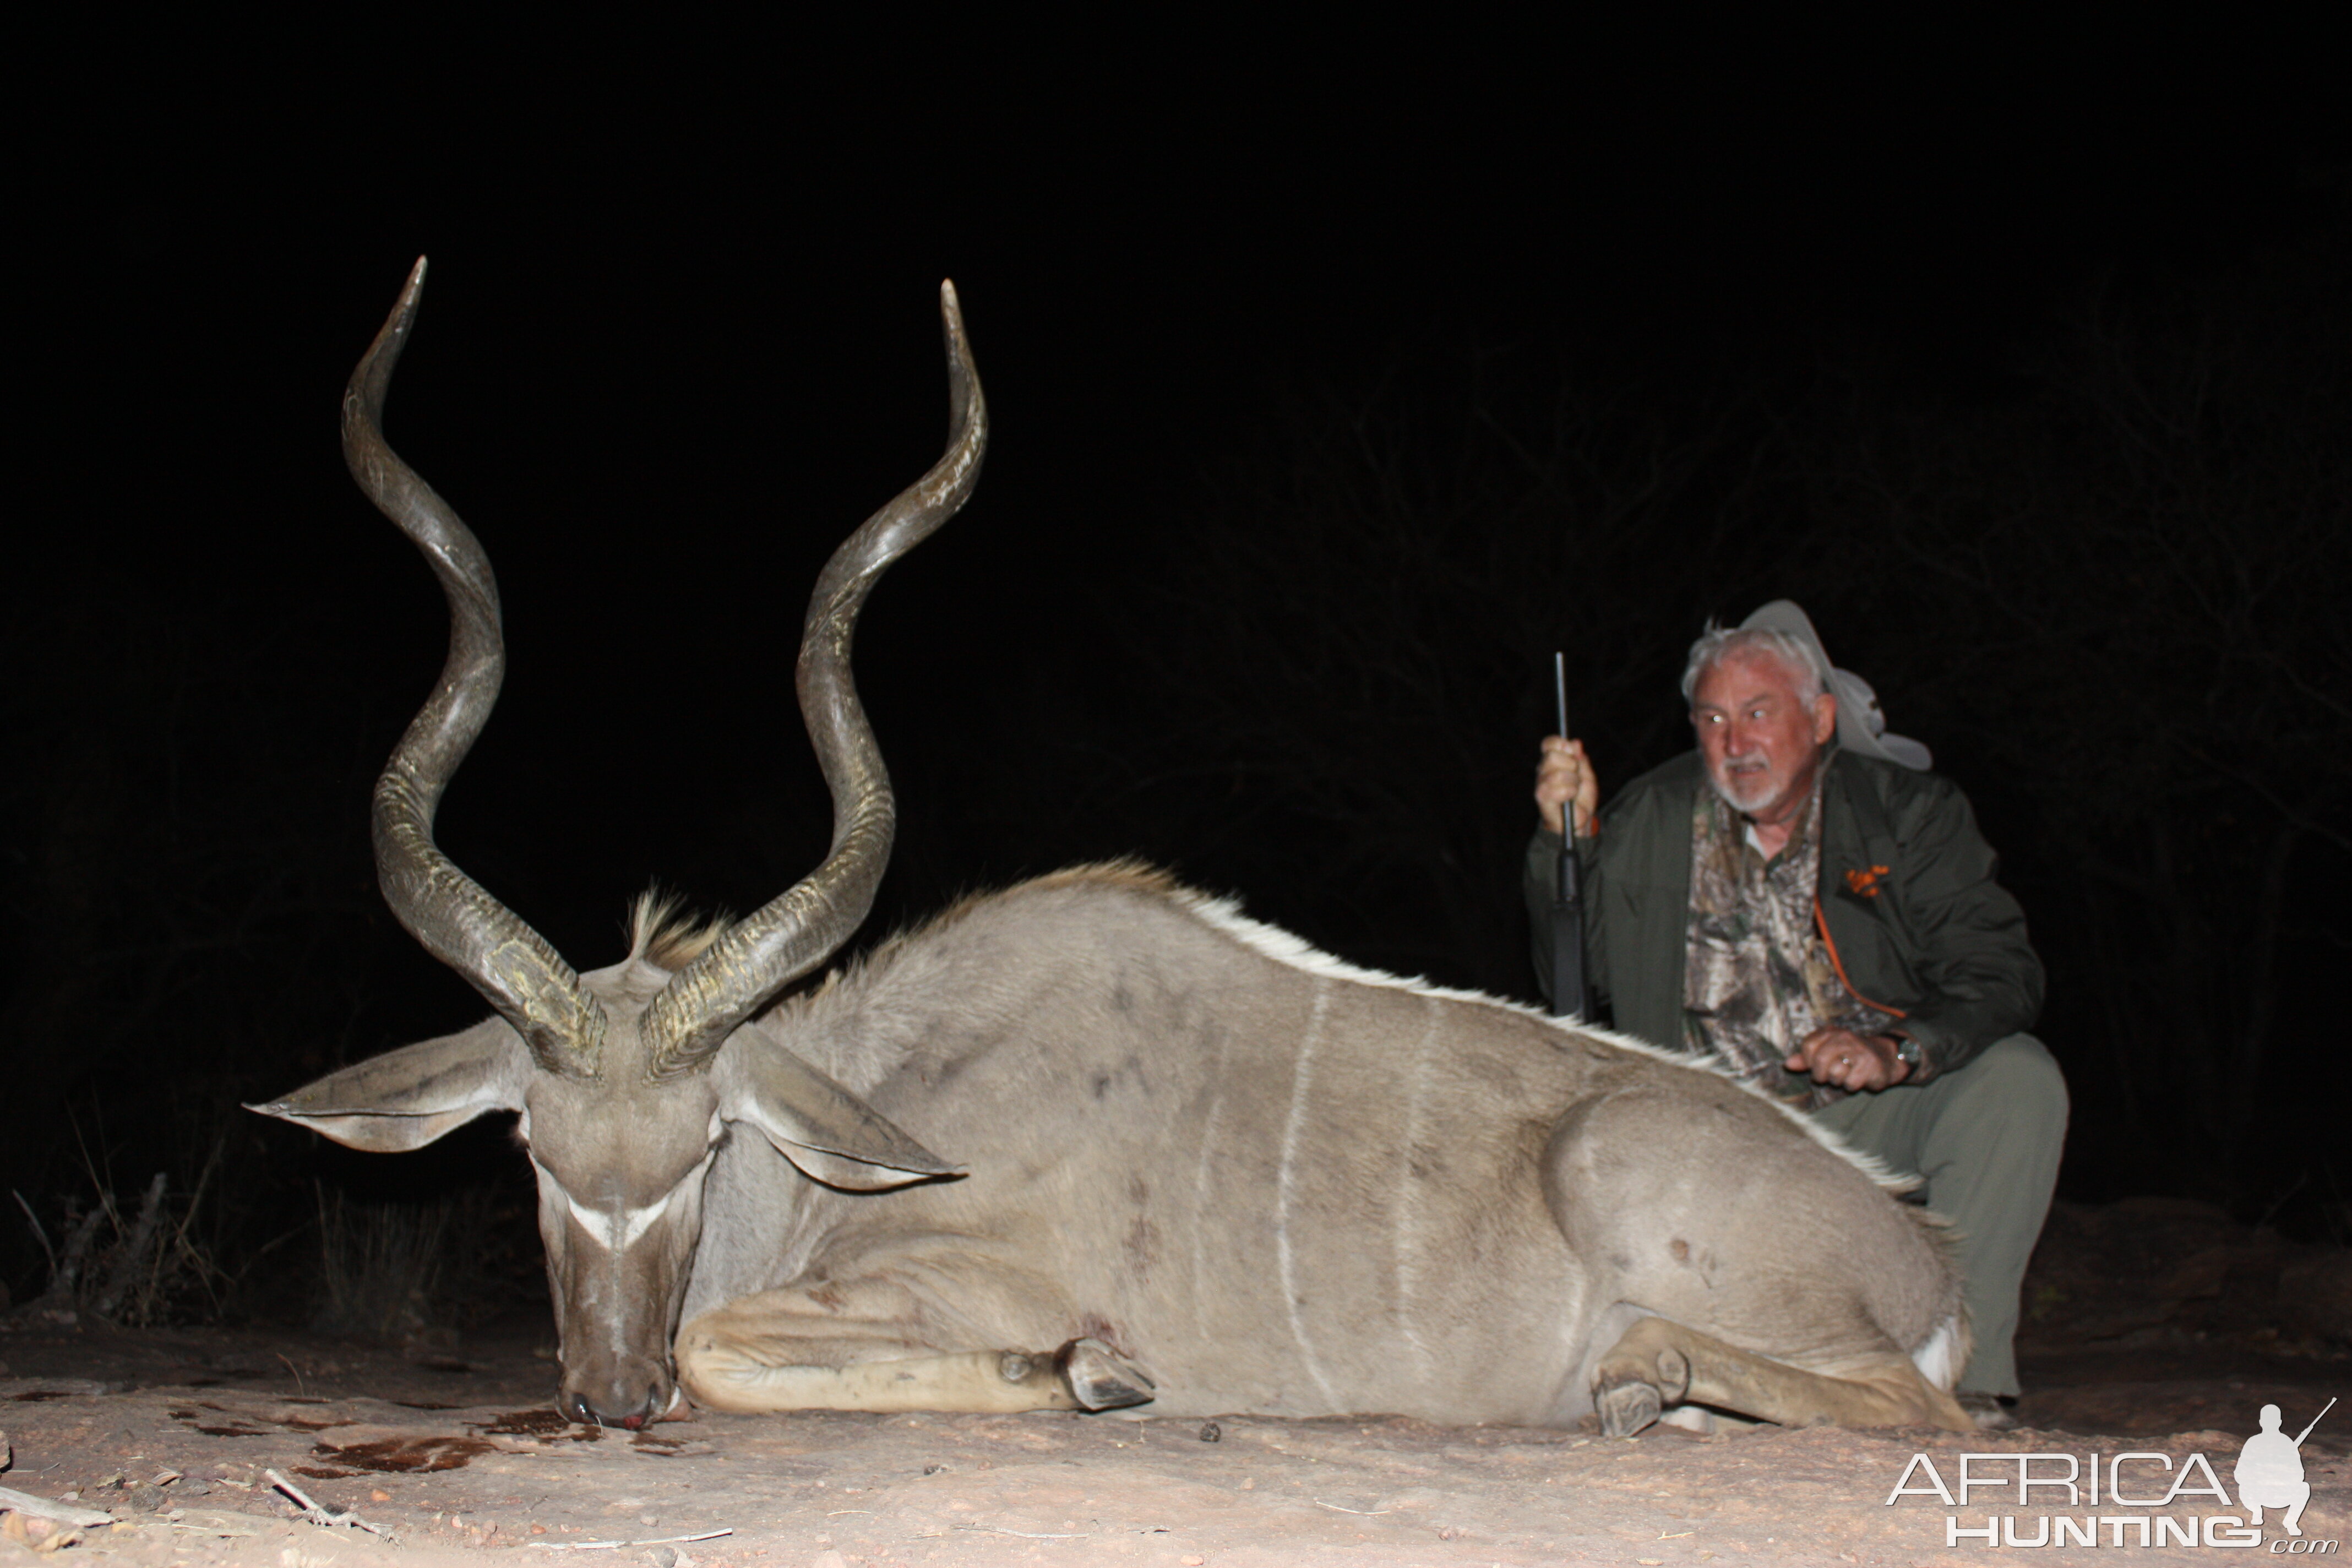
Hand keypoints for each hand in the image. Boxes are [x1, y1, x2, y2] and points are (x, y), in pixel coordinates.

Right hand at [1535, 736, 1600, 837]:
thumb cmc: (1581, 797)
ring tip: (1574, 790)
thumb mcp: (1586, 774)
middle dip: (1571, 765)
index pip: (1549, 743)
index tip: (1572, 751)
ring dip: (1572, 782)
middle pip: (1552, 756)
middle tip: (1576, 776)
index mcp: (1553, 761)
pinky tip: (1570, 798)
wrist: (1579, 820)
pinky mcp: (1542, 797)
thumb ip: (1581, 759)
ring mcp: (1541, 783)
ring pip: (1556, 774)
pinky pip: (1557, 789)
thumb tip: (1576, 743)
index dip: (1560, 743)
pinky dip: (1569, 793)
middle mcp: (1543, 770)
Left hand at [1787, 1027, 1910, 1091]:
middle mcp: (1845, 1037)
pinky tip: (1859, 1079)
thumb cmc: (1850, 1057)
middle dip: (1821, 1075)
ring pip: (1835, 1073)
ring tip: (1847, 1075)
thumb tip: (1787, 1064)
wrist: (1885, 1057)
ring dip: (1838, 1081)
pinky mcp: (1871, 1064)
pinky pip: (1851, 1083)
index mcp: (1831, 1032)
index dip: (1808, 1061)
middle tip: (1828, 1077)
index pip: (1808, 1046)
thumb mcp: (1827, 1053)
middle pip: (1820, 1060)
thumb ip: (1806, 1059)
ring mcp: (1859, 1050)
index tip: (1816, 1066)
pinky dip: (1852, 1086)